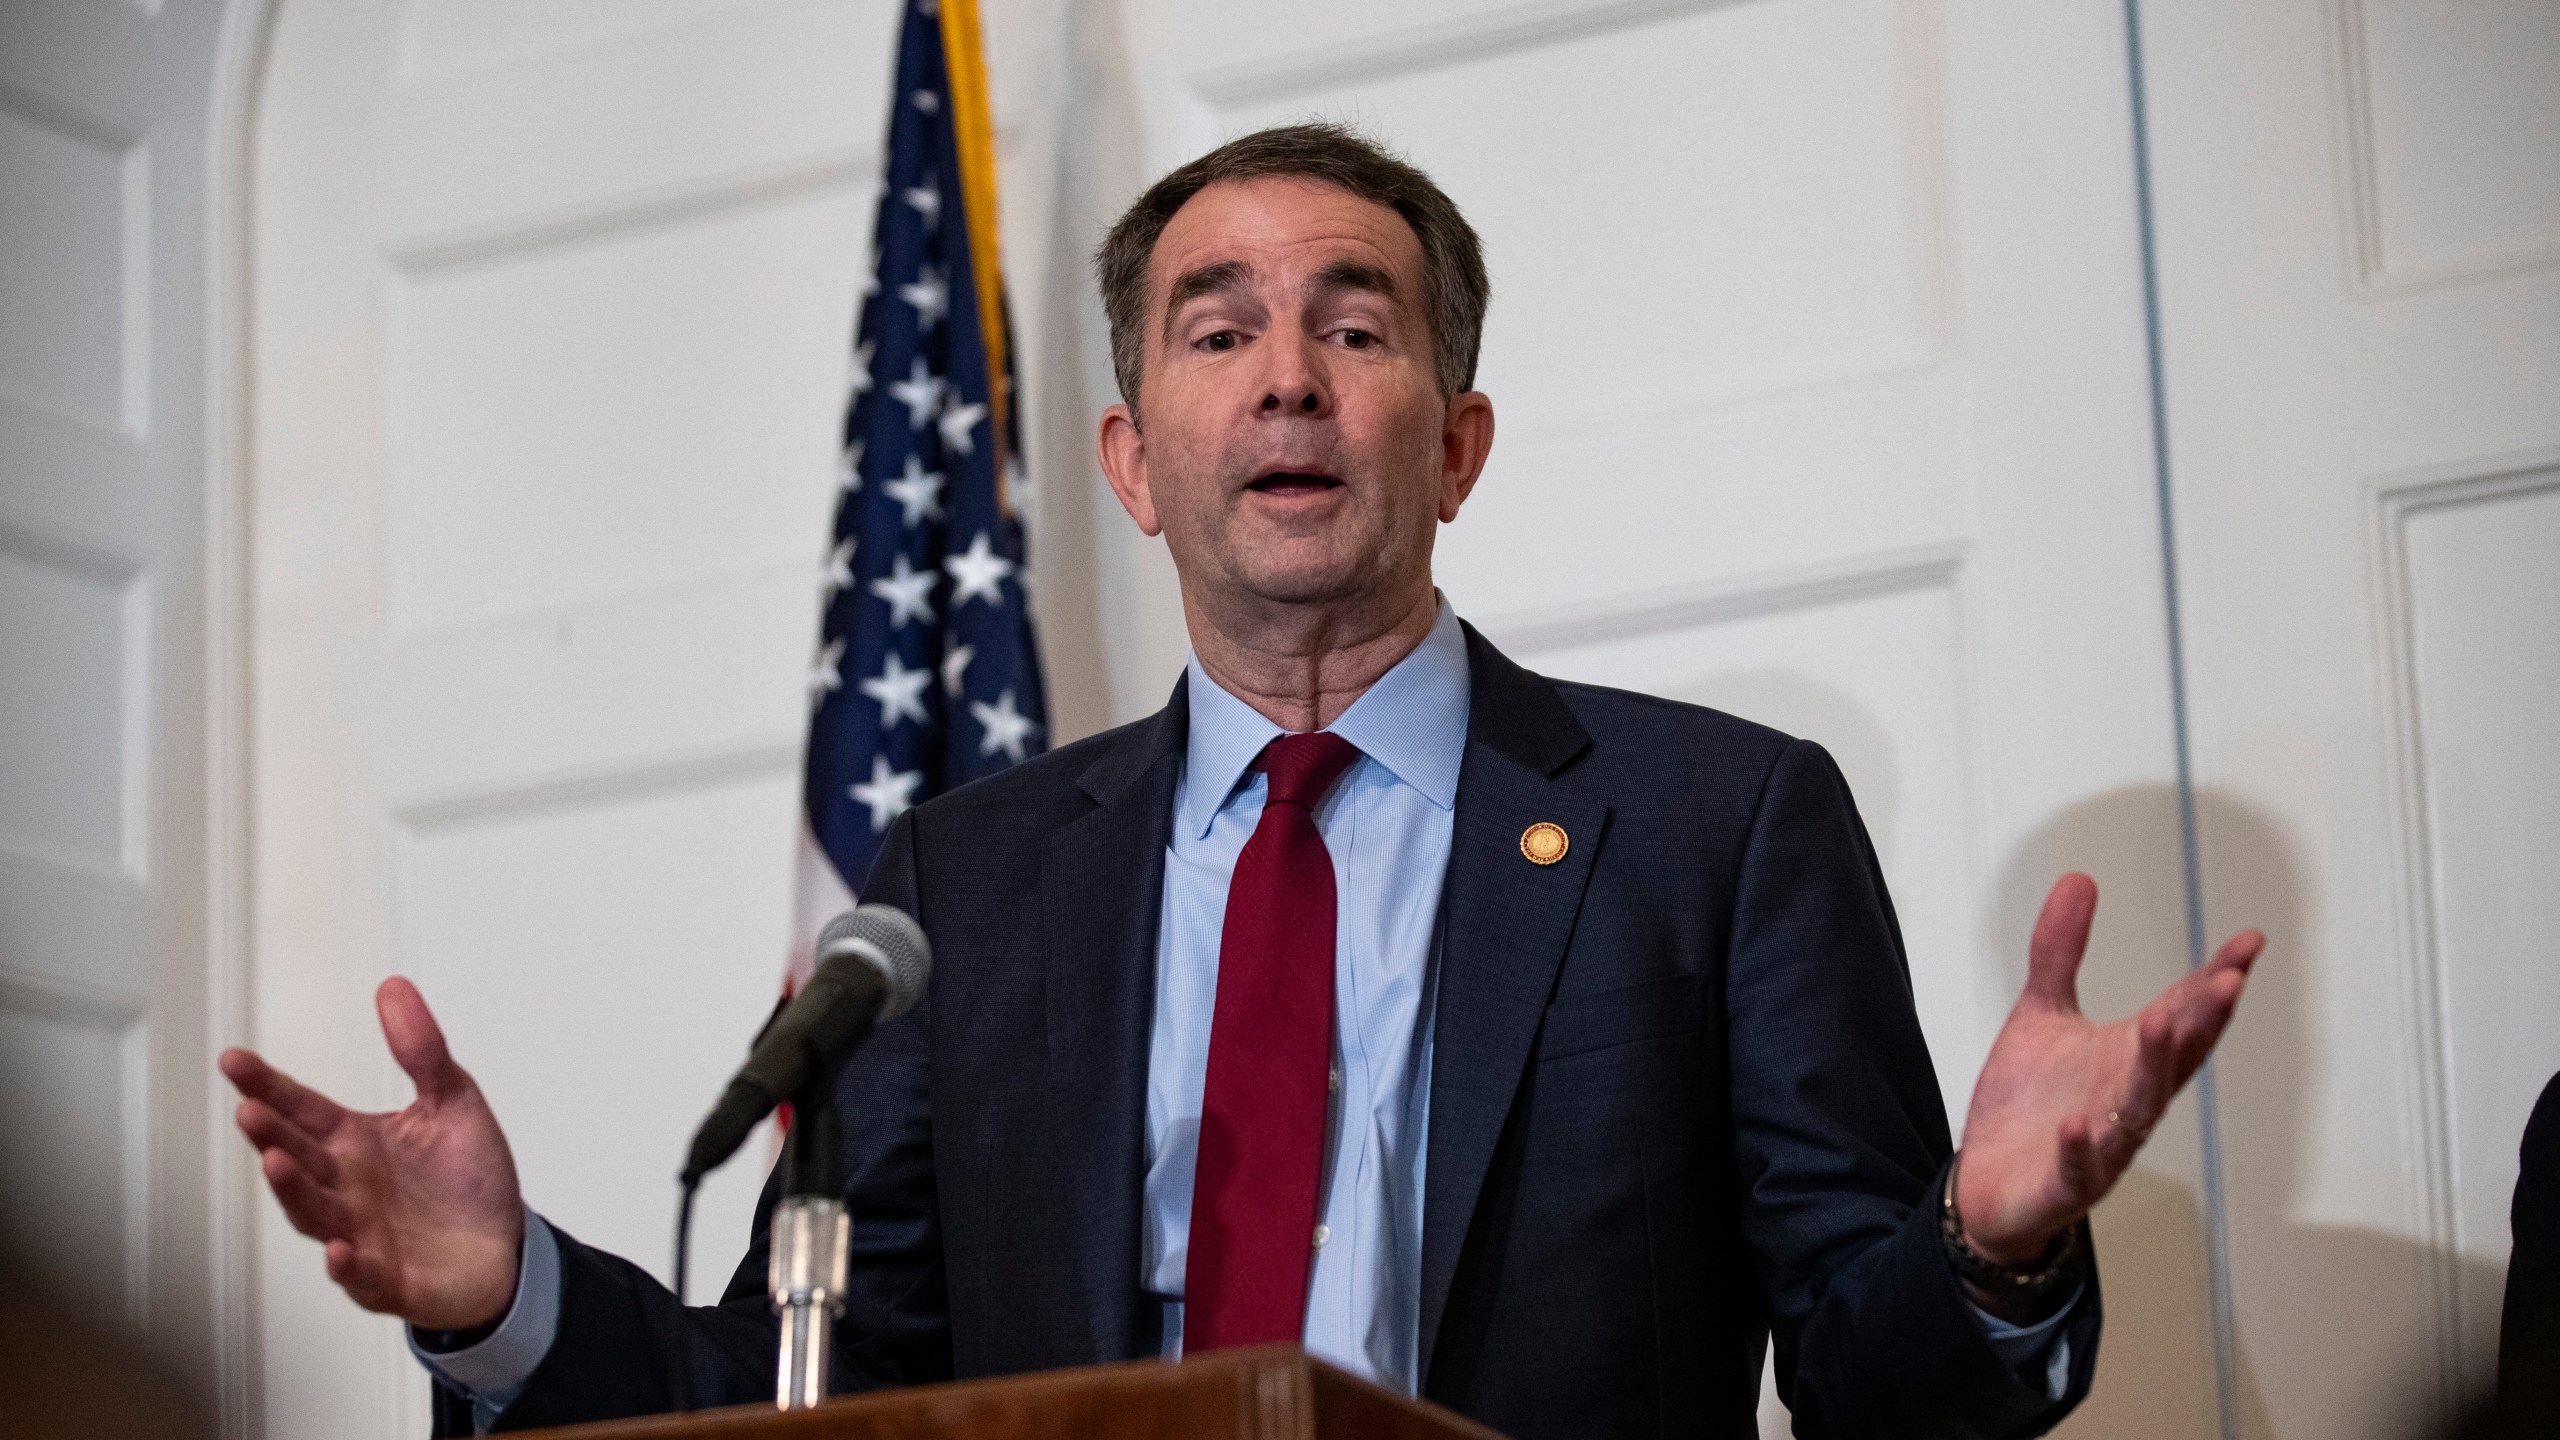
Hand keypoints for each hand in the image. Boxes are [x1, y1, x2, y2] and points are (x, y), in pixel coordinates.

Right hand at [219, 978, 524, 1329]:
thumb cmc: (467, 1179)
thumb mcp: (452, 1102)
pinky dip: (348, 1265)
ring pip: (316, 1214)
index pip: (302, 1109)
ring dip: (294, 1191)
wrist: (505, 1247)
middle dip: (272, 1136)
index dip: (268, 1086)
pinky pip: (362, 1275)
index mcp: (356, 1143)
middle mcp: (347, 1188)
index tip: (233, 1061)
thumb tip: (393, 987)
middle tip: (250, 1110)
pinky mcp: (391, 1280)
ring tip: (277, 1161)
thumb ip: (421, 1050)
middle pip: (299, 1158)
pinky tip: (339, 1248)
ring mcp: (362, 1235)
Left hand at [1957, 873, 2261, 1268]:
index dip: (2215, 980)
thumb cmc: (2031, 1104)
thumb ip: (2060, 952)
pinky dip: (2084, 1148)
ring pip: (2139, 1108)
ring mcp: (2103, 1143)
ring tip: (2160, 1026)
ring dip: (2152, 1069)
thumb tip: (2079, 879)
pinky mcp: (2067, 1182)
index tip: (2249, 942)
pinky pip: (2081, 1167)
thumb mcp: (2042, 1013)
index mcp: (2129, 1057)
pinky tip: (2080, 1126)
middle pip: (2175, 1056)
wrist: (1990, 1183)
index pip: (2182, 1013)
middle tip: (2228, 979)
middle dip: (2201, 1020)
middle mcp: (2127, 1099)